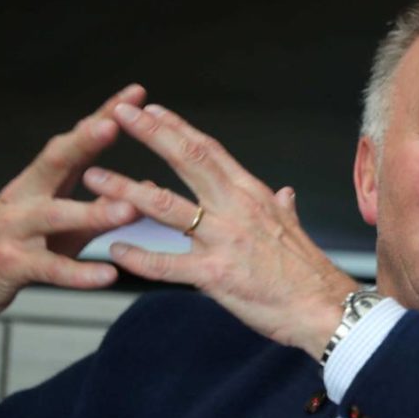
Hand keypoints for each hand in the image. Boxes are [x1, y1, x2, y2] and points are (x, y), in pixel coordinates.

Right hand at [0, 85, 147, 339]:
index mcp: (39, 182)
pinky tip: (109, 275)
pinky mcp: (12, 266)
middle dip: (83, 141)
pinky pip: (51, 269)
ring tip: (130, 209)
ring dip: (93, 211)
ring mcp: (15, 230)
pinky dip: (80, 273)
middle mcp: (25, 197)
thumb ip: (101, 209)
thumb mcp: (62, 227)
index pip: (73, 142)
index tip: (135, 93)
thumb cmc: (18, 249)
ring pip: (55, 215)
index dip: (102, 116)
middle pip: (54, 162)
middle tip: (113, 124)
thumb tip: (146, 188)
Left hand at [82, 102, 358, 357]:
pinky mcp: (216, 274)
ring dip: (126, 190)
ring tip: (94, 178)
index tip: (150, 109)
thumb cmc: (308, 273)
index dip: (177, 127)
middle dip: (150, 135)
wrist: (324, 308)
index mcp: (252, 195)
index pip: (210, 150)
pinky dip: (139, 257)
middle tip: (117, 115)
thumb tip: (286, 193)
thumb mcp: (294, 229)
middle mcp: (237, 209)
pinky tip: (115, 249)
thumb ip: (283, 208)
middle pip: (188, 160)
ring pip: (167, 207)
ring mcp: (225, 240)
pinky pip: (167, 264)